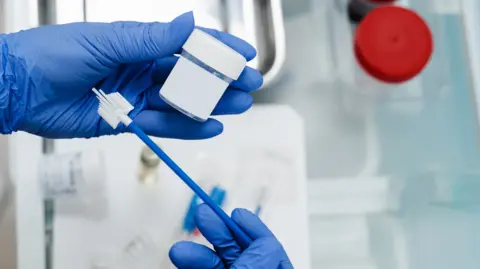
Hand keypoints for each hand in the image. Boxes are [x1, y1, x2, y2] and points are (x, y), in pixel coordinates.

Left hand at [0, 12, 261, 138]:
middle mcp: (142, 69)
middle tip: (249, 84)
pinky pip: (163, 126)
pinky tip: (210, 127)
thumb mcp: (106, 41)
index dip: (216, 49)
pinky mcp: (129, 121)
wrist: (19, 89)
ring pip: (181, 102)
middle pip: (190, 75)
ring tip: (238, 107)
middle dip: (221, 79)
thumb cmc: (55, 54)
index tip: (243, 54)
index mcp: (139, 43)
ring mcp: (137, 96)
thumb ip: (150, 39)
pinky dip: (186, 128)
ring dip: (210, 105)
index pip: (186, 44)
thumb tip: (188, 24)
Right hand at [169, 204, 292, 268]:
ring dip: (198, 254)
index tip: (236, 215)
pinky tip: (181, 258)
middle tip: (203, 215)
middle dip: (220, 234)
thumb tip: (265, 243)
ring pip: (217, 265)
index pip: (270, 250)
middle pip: (240, 253)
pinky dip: (192, 265)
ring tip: (179, 250)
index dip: (253, 230)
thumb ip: (261, 260)